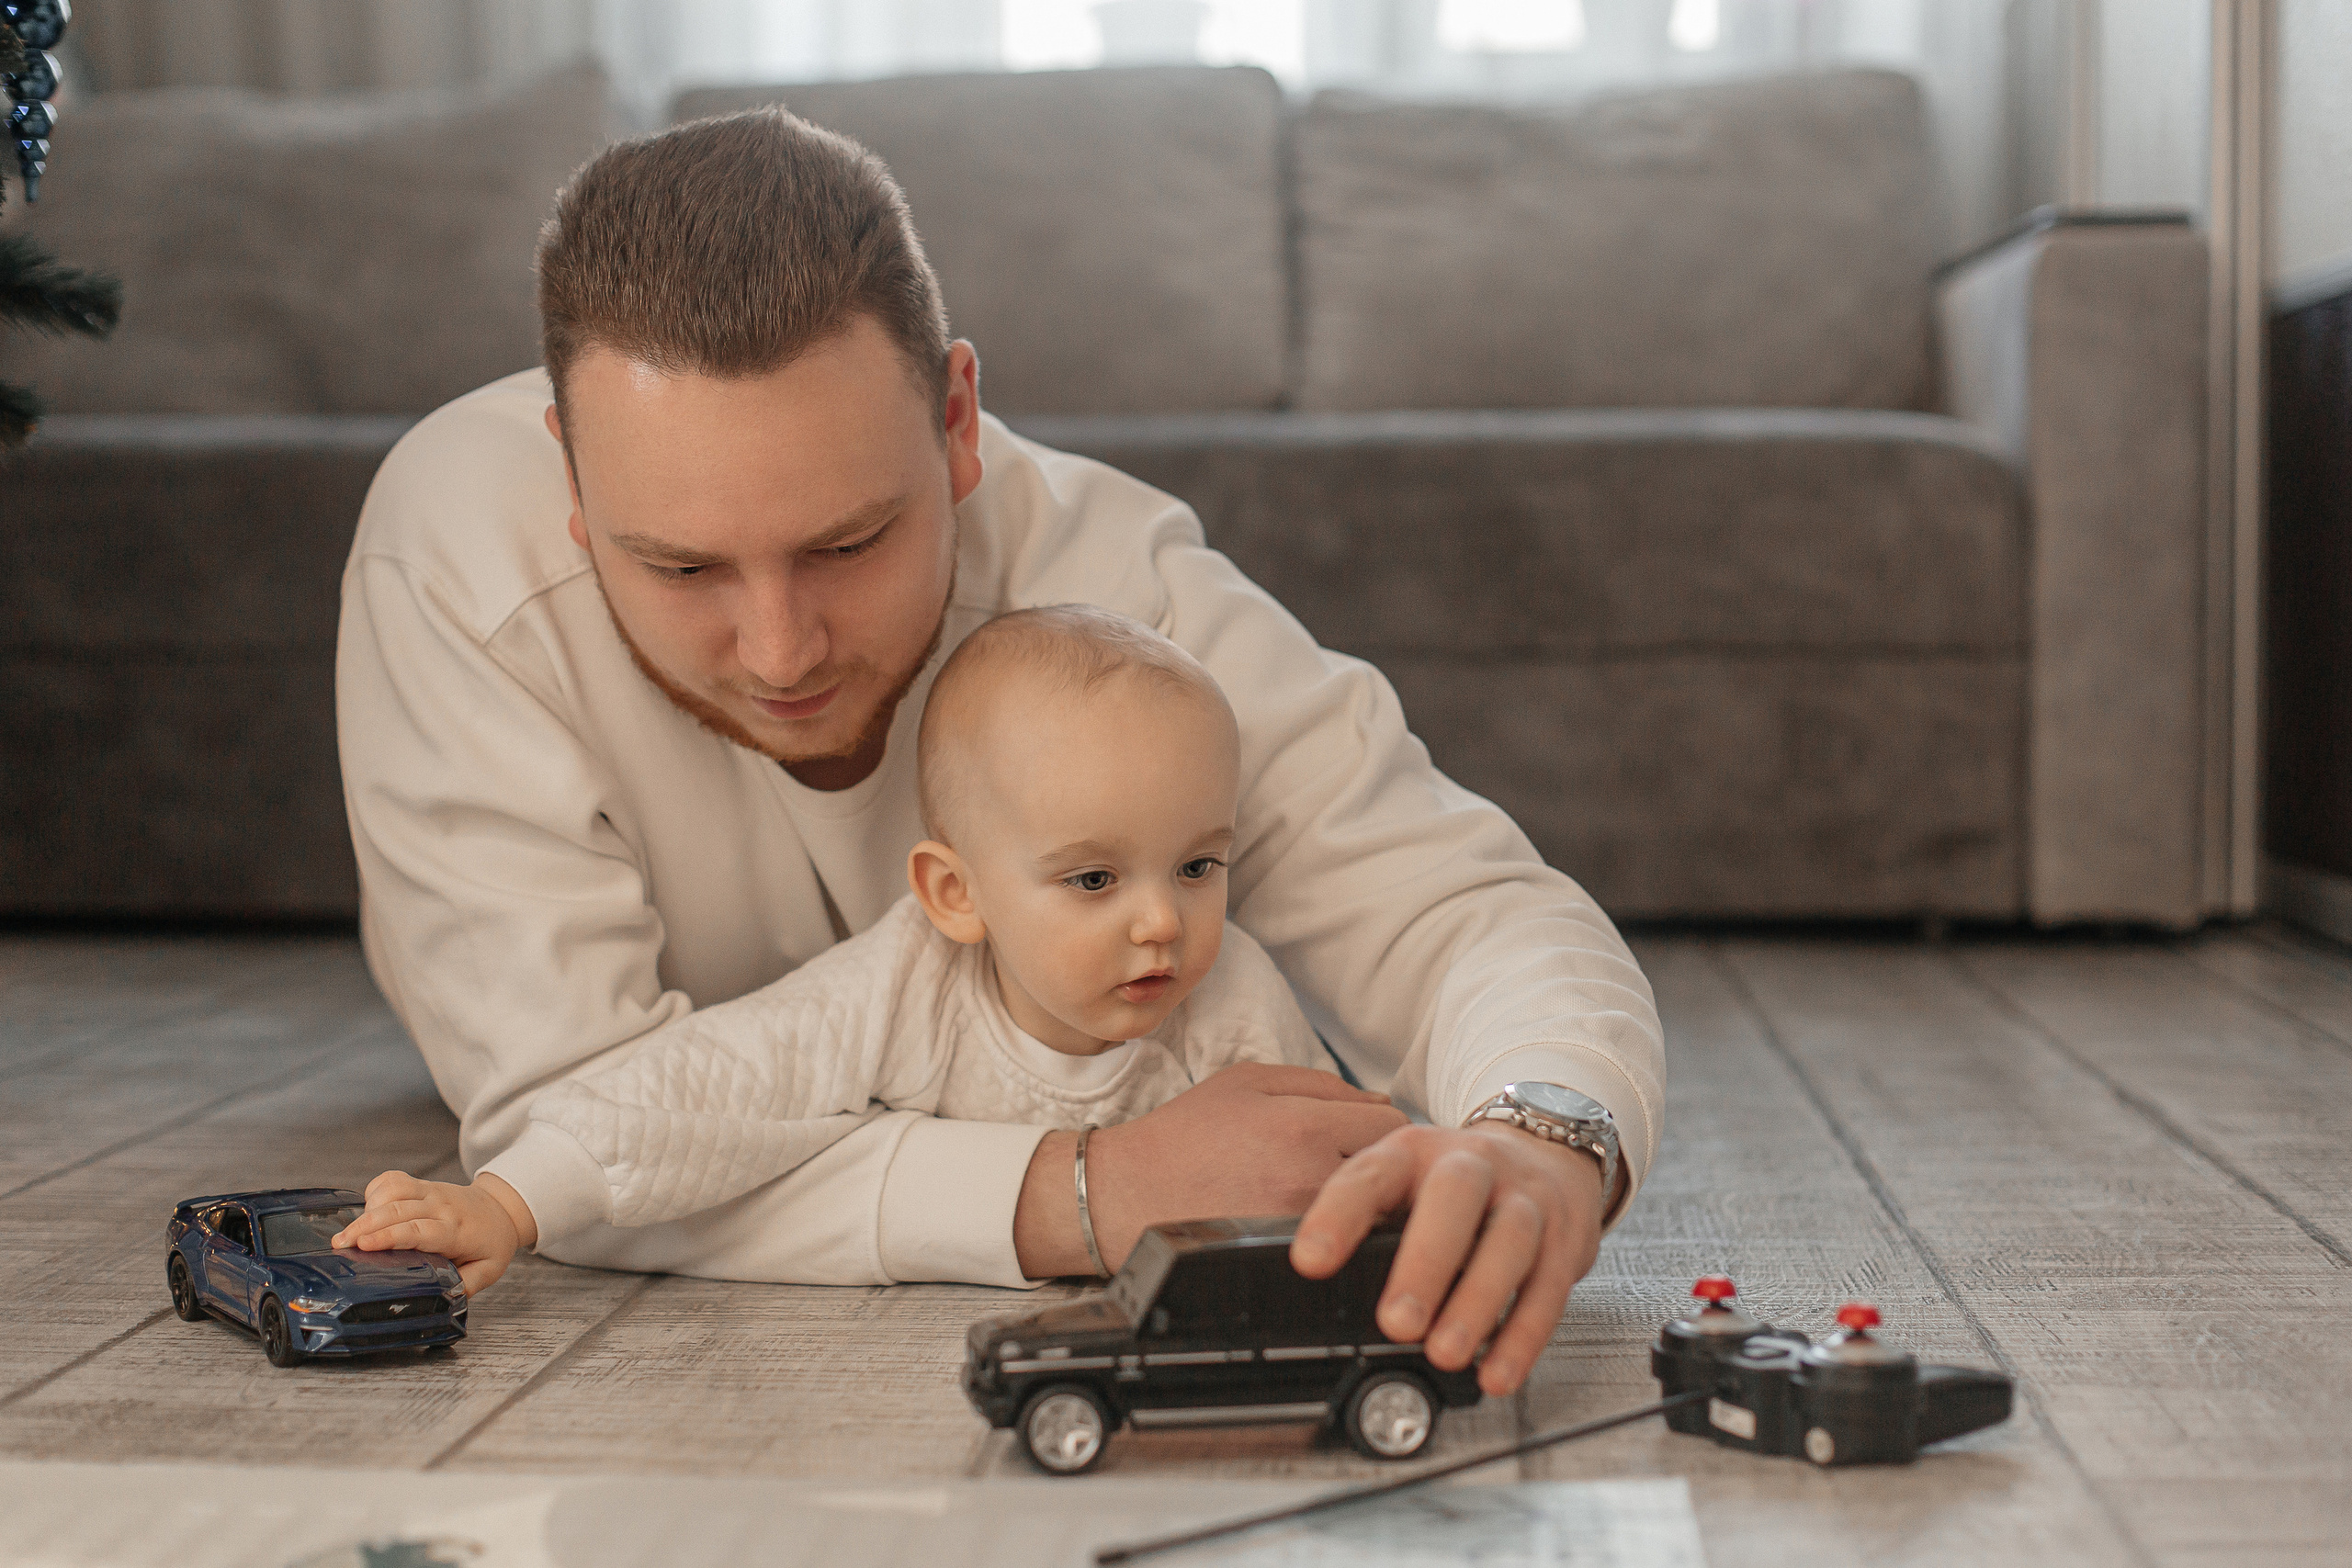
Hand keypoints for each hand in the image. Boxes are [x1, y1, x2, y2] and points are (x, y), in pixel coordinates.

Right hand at [331, 1170, 537, 1295]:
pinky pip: (393, 1180)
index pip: (418, 1230)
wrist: (502, 1210)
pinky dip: (375, 1190)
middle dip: (365, 1225)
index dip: (389, 1236)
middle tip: (340, 1244)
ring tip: (349, 1234)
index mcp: (455, 1230)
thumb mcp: (488, 1270)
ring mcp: (430, 1192)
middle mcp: (441, 1206)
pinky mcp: (422, 1185)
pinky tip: (368, 1210)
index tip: (364, 1244)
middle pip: (398, 1210)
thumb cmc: (491, 1243)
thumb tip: (443, 1300)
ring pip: (394, 1189)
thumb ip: (465, 1286)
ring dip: (368, 1208)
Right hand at [1013, 1063, 1405, 1278]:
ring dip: (1368, 1209)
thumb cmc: (1184, 1134)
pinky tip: (1318, 1228)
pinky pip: (1342, 1248)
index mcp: (1303, 1125)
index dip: (1385, 1130)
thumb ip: (1321, 1084)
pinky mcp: (1287, 1262)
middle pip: (1395, 1176)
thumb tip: (1380, 1104)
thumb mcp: (1247, 1081)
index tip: (1369, 1138)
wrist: (1123, 1197)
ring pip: (1374, 1218)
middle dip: (1385, 1171)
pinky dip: (1340, 1237)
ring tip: (1339, 1201)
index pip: (1394, 1126)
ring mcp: (1301, 1229)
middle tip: (1360, 1171)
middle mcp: (1310, 1180)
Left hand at [1292, 1123, 1610, 1396]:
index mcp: (1414, 1151)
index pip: (1371, 1175)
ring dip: (1476, 1304)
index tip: (1310, 1261)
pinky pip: (1548, 1289)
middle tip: (1397, 1322)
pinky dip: (1522, 1338)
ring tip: (1445, 1354)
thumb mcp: (1404, 1181)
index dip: (1338, 1216)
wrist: (1546, 1155)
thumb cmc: (1456, 1185)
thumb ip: (1369, 1223)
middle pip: (1454, 1198)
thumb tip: (1324, 1288)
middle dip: (1425, 1263)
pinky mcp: (1564, 1241)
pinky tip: (1496, 1373)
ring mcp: (1525, 1199)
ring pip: (1509, 1243)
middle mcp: (1474, 1164)